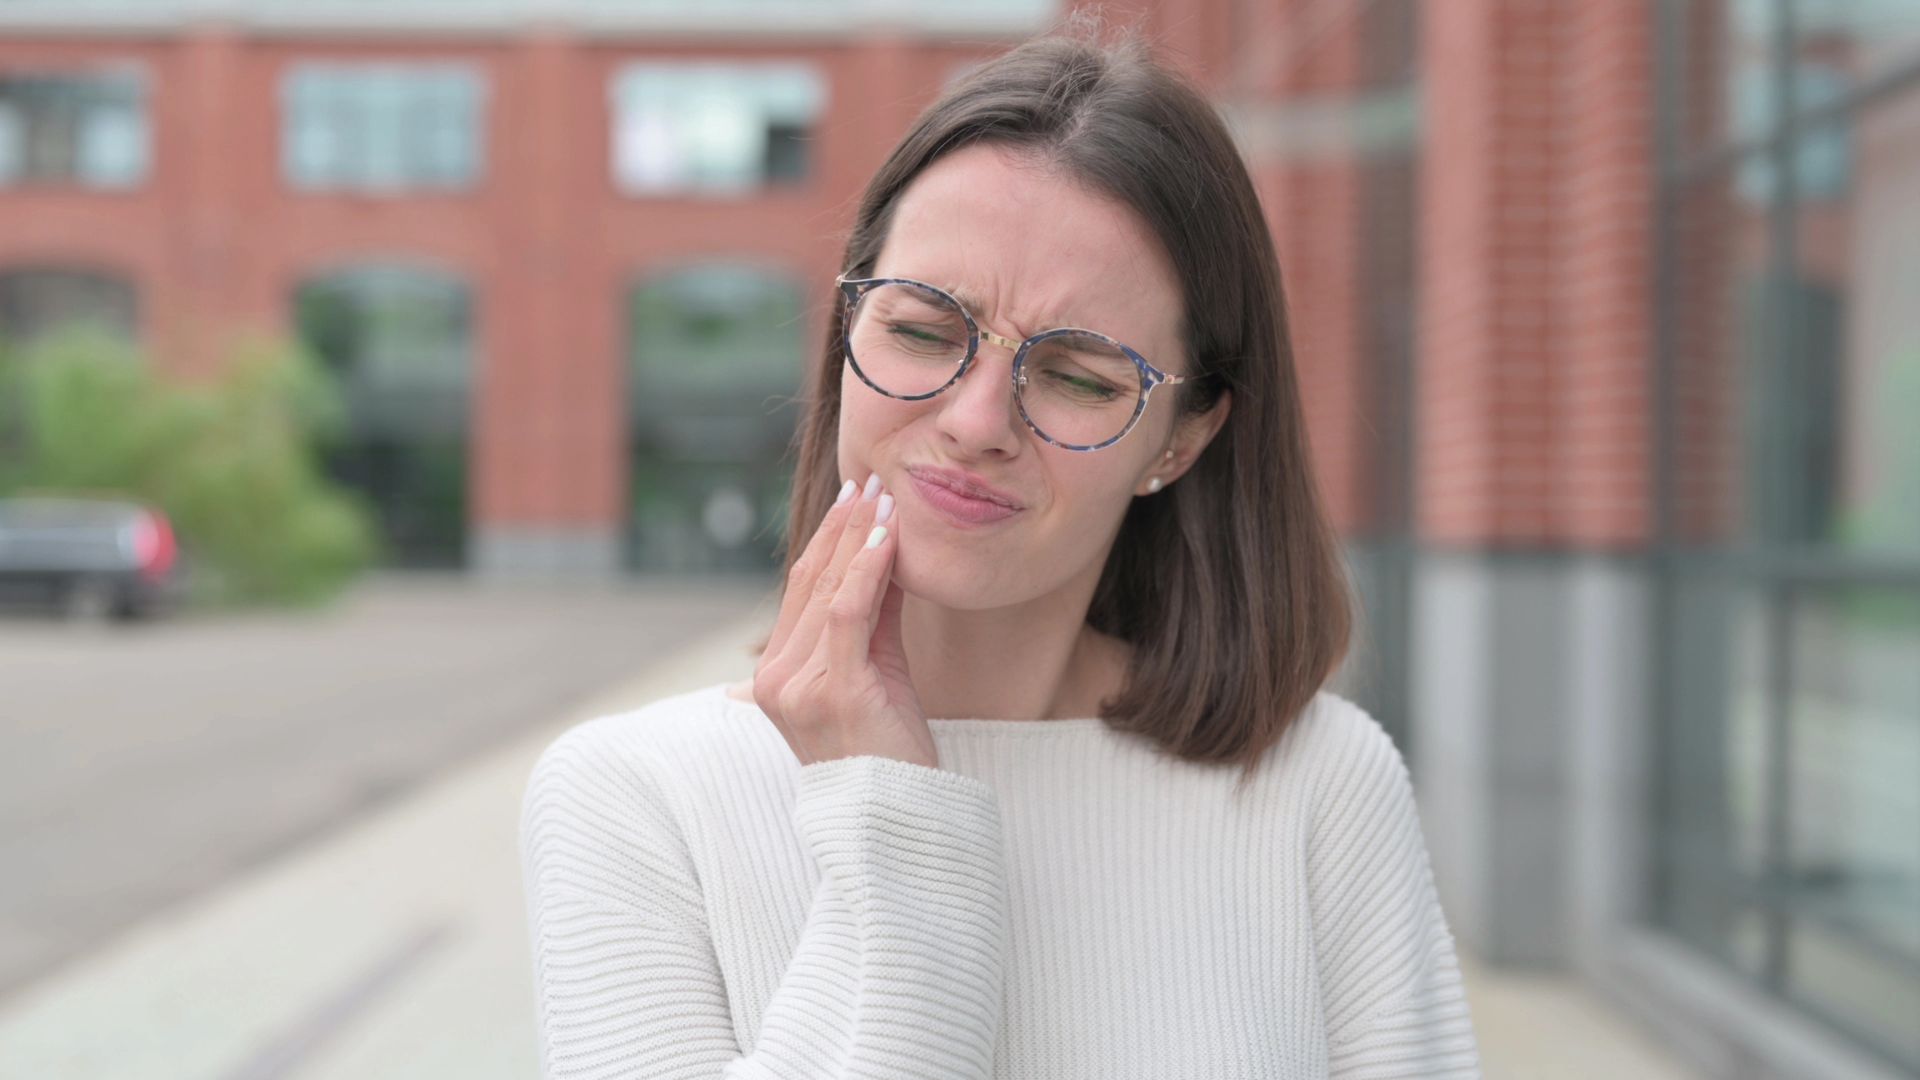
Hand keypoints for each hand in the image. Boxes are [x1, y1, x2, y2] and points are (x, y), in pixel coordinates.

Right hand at [751, 472, 936, 769]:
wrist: (897, 818)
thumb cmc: (890, 753)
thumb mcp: (877, 673)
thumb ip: (873, 619)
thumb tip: (884, 555)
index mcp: (775, 678)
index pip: (800, 591)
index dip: (828, 540)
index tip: (853, 498)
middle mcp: (775, 680)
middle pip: (809, 583)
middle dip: (842, 526)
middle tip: (869, 480)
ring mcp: (798, 687)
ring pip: (827, 591)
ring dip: (858, 537)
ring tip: (883, 497)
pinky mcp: (833, 692)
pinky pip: (848, 614)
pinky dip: (867, 568)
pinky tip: (886, 538)